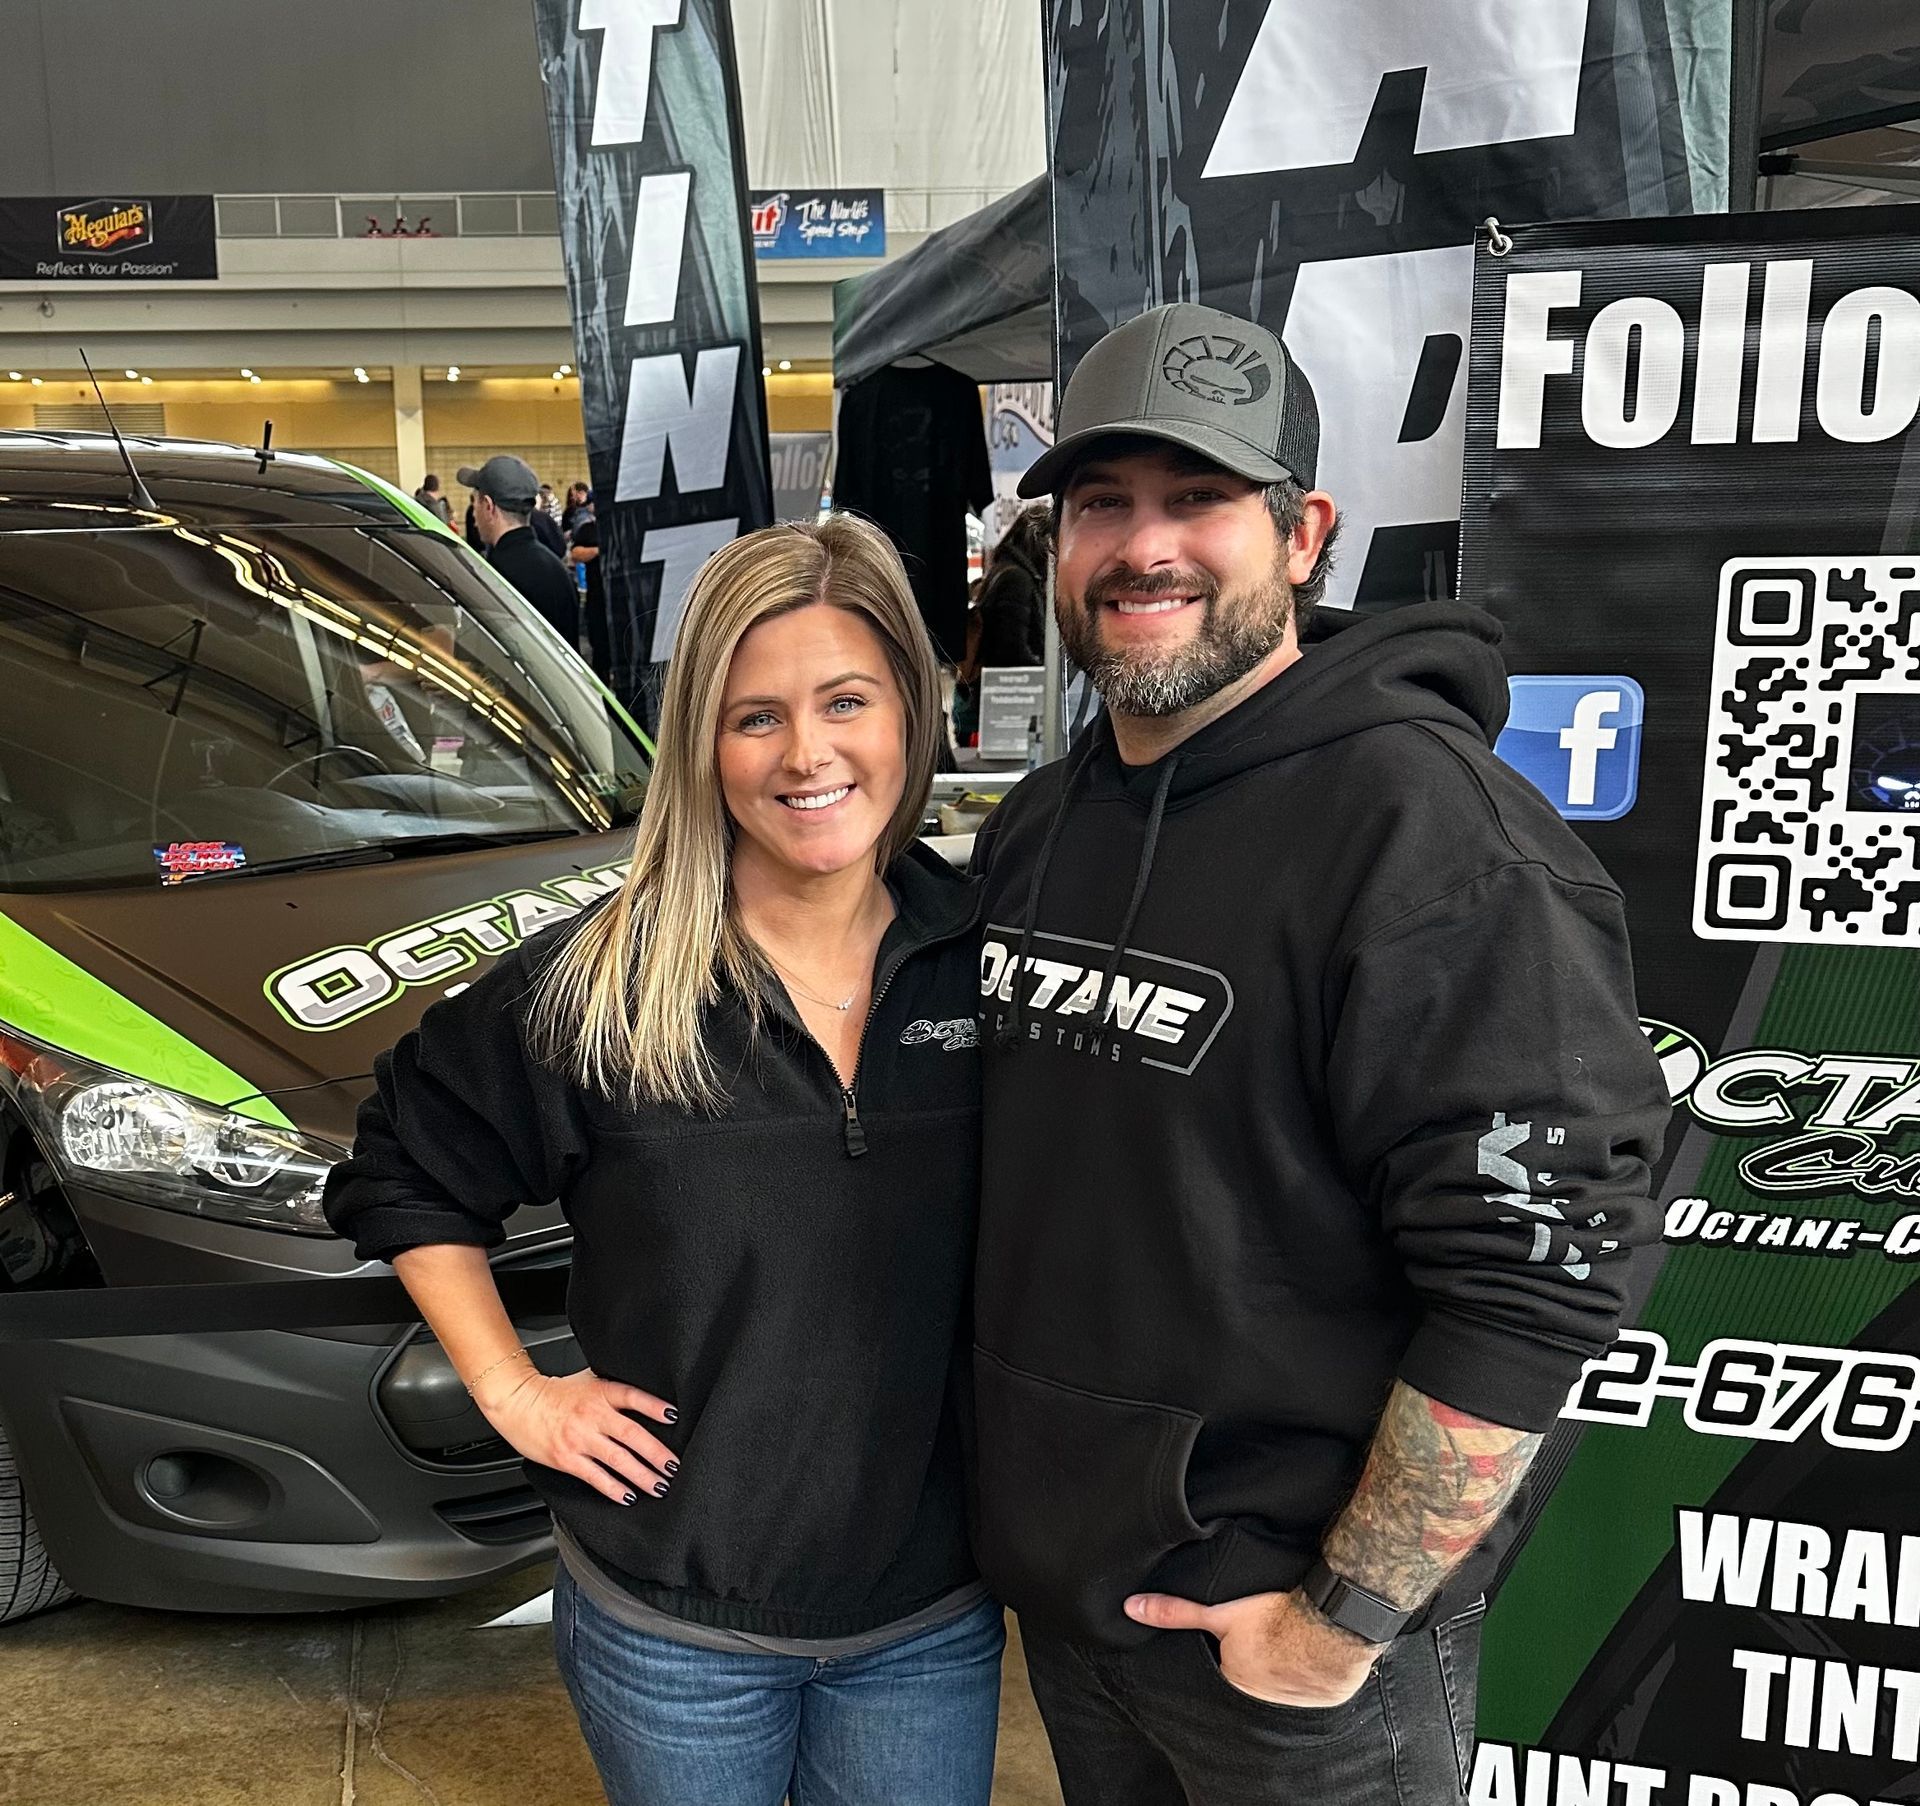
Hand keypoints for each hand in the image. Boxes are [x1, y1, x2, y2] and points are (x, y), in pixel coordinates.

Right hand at [477, 1362, 679, 1506]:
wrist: (518, 1403)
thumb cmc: (554, 1393)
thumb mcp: (588, 1380)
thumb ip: (613, 1390)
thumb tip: (644, 1399)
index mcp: (600, 1392)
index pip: (633, 1397)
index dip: (654, 1407)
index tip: (673, 1417)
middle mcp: (592, 1415)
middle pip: (632, 1435)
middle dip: (656, 1453)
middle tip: (673, 1467)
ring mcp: (580, 1439)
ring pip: (618, 1459)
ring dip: (642, 1475)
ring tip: (659, 1486)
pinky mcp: (567, 1459)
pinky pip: (596, 1477)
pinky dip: (614, 1488)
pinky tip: (628, 1496)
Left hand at [1124, 1588, 1379, 1707]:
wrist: (1332, 1624)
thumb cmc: (1275, 1617)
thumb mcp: (1219, 1612)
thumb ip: (1176, 1613)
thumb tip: (1131, 1609)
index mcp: (1234, 1682)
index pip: (1223, 1668)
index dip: (1228, 1650)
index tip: (1240, 1636)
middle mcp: (1261, 1701)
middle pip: (1251, 1677)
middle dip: (1255, 1663)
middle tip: (1266, 1638)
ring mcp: (1294, 1701)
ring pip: (1281, 1683)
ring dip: (1283, 1668)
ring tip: (1288, 1642)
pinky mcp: (1324, 1697)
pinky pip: (1311, 1686)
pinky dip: (1310, 1672)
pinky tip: (1311, 1653)